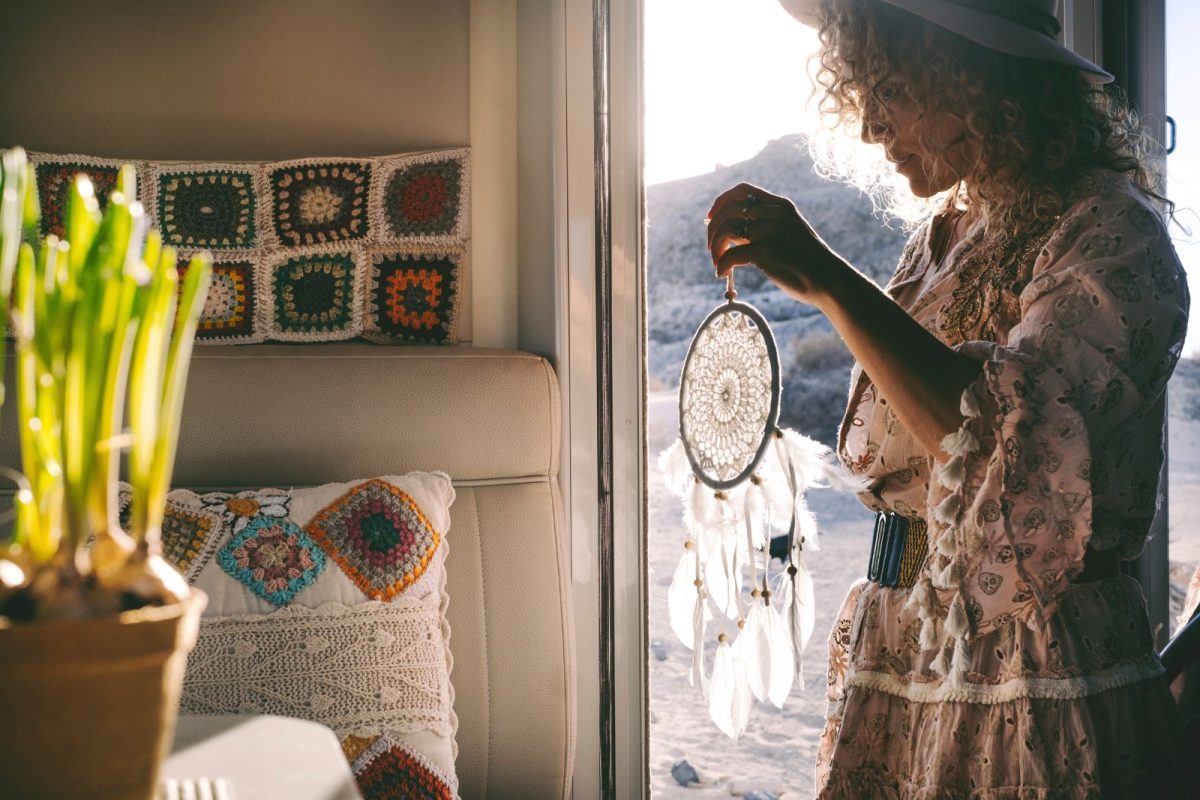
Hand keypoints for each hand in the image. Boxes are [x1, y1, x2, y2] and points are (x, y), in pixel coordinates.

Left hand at [705, 182, 848, 306]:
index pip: (742, 190)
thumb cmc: (806, 261)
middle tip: (711, 247)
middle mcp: (774, 213)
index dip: (721, 202)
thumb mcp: (786, 234)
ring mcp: (771, 231)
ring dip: (715, 247)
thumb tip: (729, 233)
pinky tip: (722, 273)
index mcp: (780, 205)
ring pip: (726, 230)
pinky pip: (731, 255)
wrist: (829, 280)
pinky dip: (721, 264)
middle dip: (712, 228)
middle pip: (728, 210)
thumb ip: (761, 229)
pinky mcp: (766, 252)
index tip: (710, 217)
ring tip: (717, 262)